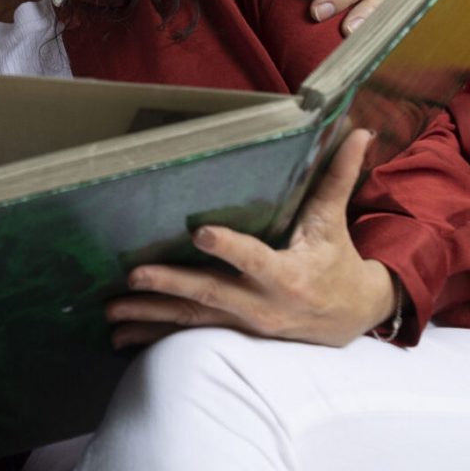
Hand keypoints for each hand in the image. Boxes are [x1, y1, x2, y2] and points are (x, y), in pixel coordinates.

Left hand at [105, 131, 395, 348]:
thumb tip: (360, 132)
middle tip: (133, 275)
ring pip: (192, 321)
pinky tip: (120, 339)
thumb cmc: (336, 260)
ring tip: (110, 313)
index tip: (200, 233)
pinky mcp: (232, 336)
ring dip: (148, 317)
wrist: (351, 316)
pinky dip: (153, 337)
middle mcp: (264, 306)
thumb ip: (337, 177)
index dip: (230, 248)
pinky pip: (188, 338)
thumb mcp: (333, 222)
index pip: (256, 260)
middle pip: (211, 294)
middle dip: (170, 285)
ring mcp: (244, 326)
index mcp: (289, 276)